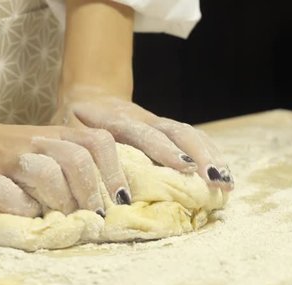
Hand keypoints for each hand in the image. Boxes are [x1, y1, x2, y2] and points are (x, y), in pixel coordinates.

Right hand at [0, 110, 131, 216]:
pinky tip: (25, 214)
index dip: (114, 173)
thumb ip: (66, 165)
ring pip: (48, 175)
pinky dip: (24, 211)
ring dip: (60, 202)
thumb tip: (101, 202)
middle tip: (89, 217)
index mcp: (54, 134)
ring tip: (58, 218)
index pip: (98, 144)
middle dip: (89, 194)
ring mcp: (10, 159)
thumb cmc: (0, 151)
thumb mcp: (40, 147)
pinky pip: (12, 197)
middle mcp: (35, 142)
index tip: (119, 201)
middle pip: (77, 160)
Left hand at [52, 86, 233, 190]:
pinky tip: (224, 175)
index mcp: (115, 119)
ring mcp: (157, 122)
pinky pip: (193, 139)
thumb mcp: (66, 130)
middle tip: (213, 179)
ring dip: (209, 156)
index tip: (182, 166)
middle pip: (174, 131)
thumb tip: (74, 182)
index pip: (142, 132)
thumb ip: (72, 148)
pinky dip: (210, 154)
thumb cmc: (73, 122)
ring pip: (188, 133)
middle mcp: (142, 118)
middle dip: (197, 154)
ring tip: (225, 181)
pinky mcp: (166, 129)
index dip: (162, 149)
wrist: (89, 95)